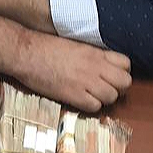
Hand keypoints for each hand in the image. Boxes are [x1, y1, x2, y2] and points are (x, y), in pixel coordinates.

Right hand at [17, 32, 131, 111]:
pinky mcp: (73, 94)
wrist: (26, 53)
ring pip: (112, 96)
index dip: (120, 72)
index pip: (126, 64)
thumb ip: (91, 55)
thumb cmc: (44, 47)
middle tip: (105, 88)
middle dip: (118, 87)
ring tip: (91, 95)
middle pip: (124, 82)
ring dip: (104, 98)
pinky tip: (80, 100)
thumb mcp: (74, 45)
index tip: (111, 75)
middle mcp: (95, 67)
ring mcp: (85, 81)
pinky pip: (95, 106)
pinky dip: (90, 106)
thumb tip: (100, 64)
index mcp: (95, 52)